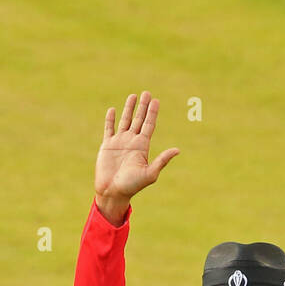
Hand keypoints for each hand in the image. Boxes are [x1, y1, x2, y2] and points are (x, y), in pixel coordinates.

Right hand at [94, 91, 179, 221]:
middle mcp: (132, 142)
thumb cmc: (132, 186)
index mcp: (142, 147)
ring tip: (133, 96)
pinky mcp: (107, 145)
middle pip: (139, 120)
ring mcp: (119, 143)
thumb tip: (177, 150)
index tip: (156, 101)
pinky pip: (109, 129)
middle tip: (147, 93)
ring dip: (129, 109)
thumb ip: (162, 160)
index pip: (149, 125)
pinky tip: (112, 109)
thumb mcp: (149, 173)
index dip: (152, 113)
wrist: (112, 192)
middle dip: (143, 107)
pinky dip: (110, 119)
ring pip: (125, 121)